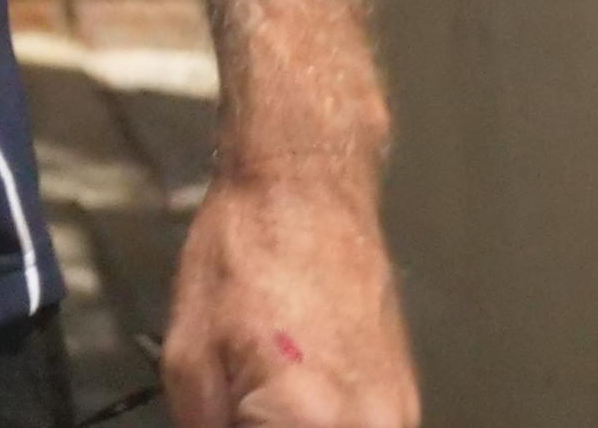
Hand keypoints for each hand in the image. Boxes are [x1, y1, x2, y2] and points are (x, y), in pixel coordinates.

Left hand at [154, 166, 413, 427]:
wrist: (306, 193)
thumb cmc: (241, 256)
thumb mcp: (187, 355)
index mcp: (306, 421)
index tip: (224, 419)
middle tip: (237, 409)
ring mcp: (398, 419)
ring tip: (260, 402)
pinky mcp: (410, 404)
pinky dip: (328, 425)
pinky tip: (294, 404)